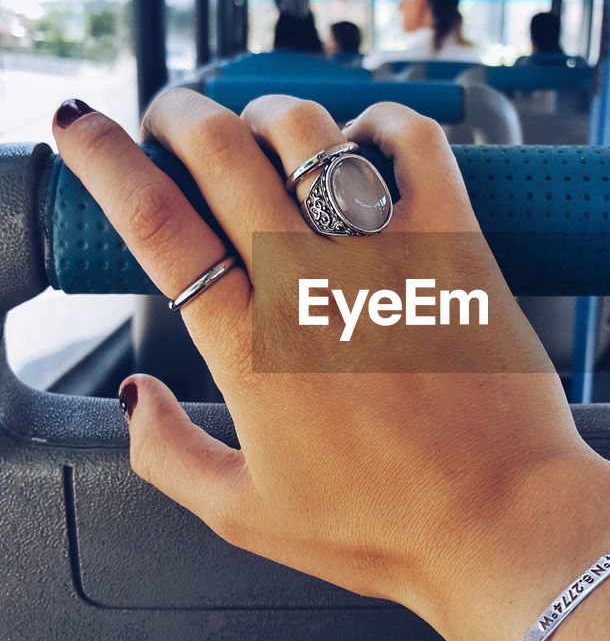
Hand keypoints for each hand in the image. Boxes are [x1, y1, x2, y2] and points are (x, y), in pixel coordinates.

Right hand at [53, 90, 596, 640]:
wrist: (502, 525)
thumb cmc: (383, 525)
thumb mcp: (245, 515)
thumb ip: (166, 455)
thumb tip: (131, 397)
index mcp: (247, 345)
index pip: (154, 222)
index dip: (102, 159)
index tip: (76, 126)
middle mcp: (309, 284)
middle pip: (220, 151)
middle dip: (177, 115)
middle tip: (169, 122)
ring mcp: (386, 256)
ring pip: (308, 132)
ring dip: (266, 115)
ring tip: (260, 133)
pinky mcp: (457, 243)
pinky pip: (415, 143)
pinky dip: (381, 123)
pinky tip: (364, 141)